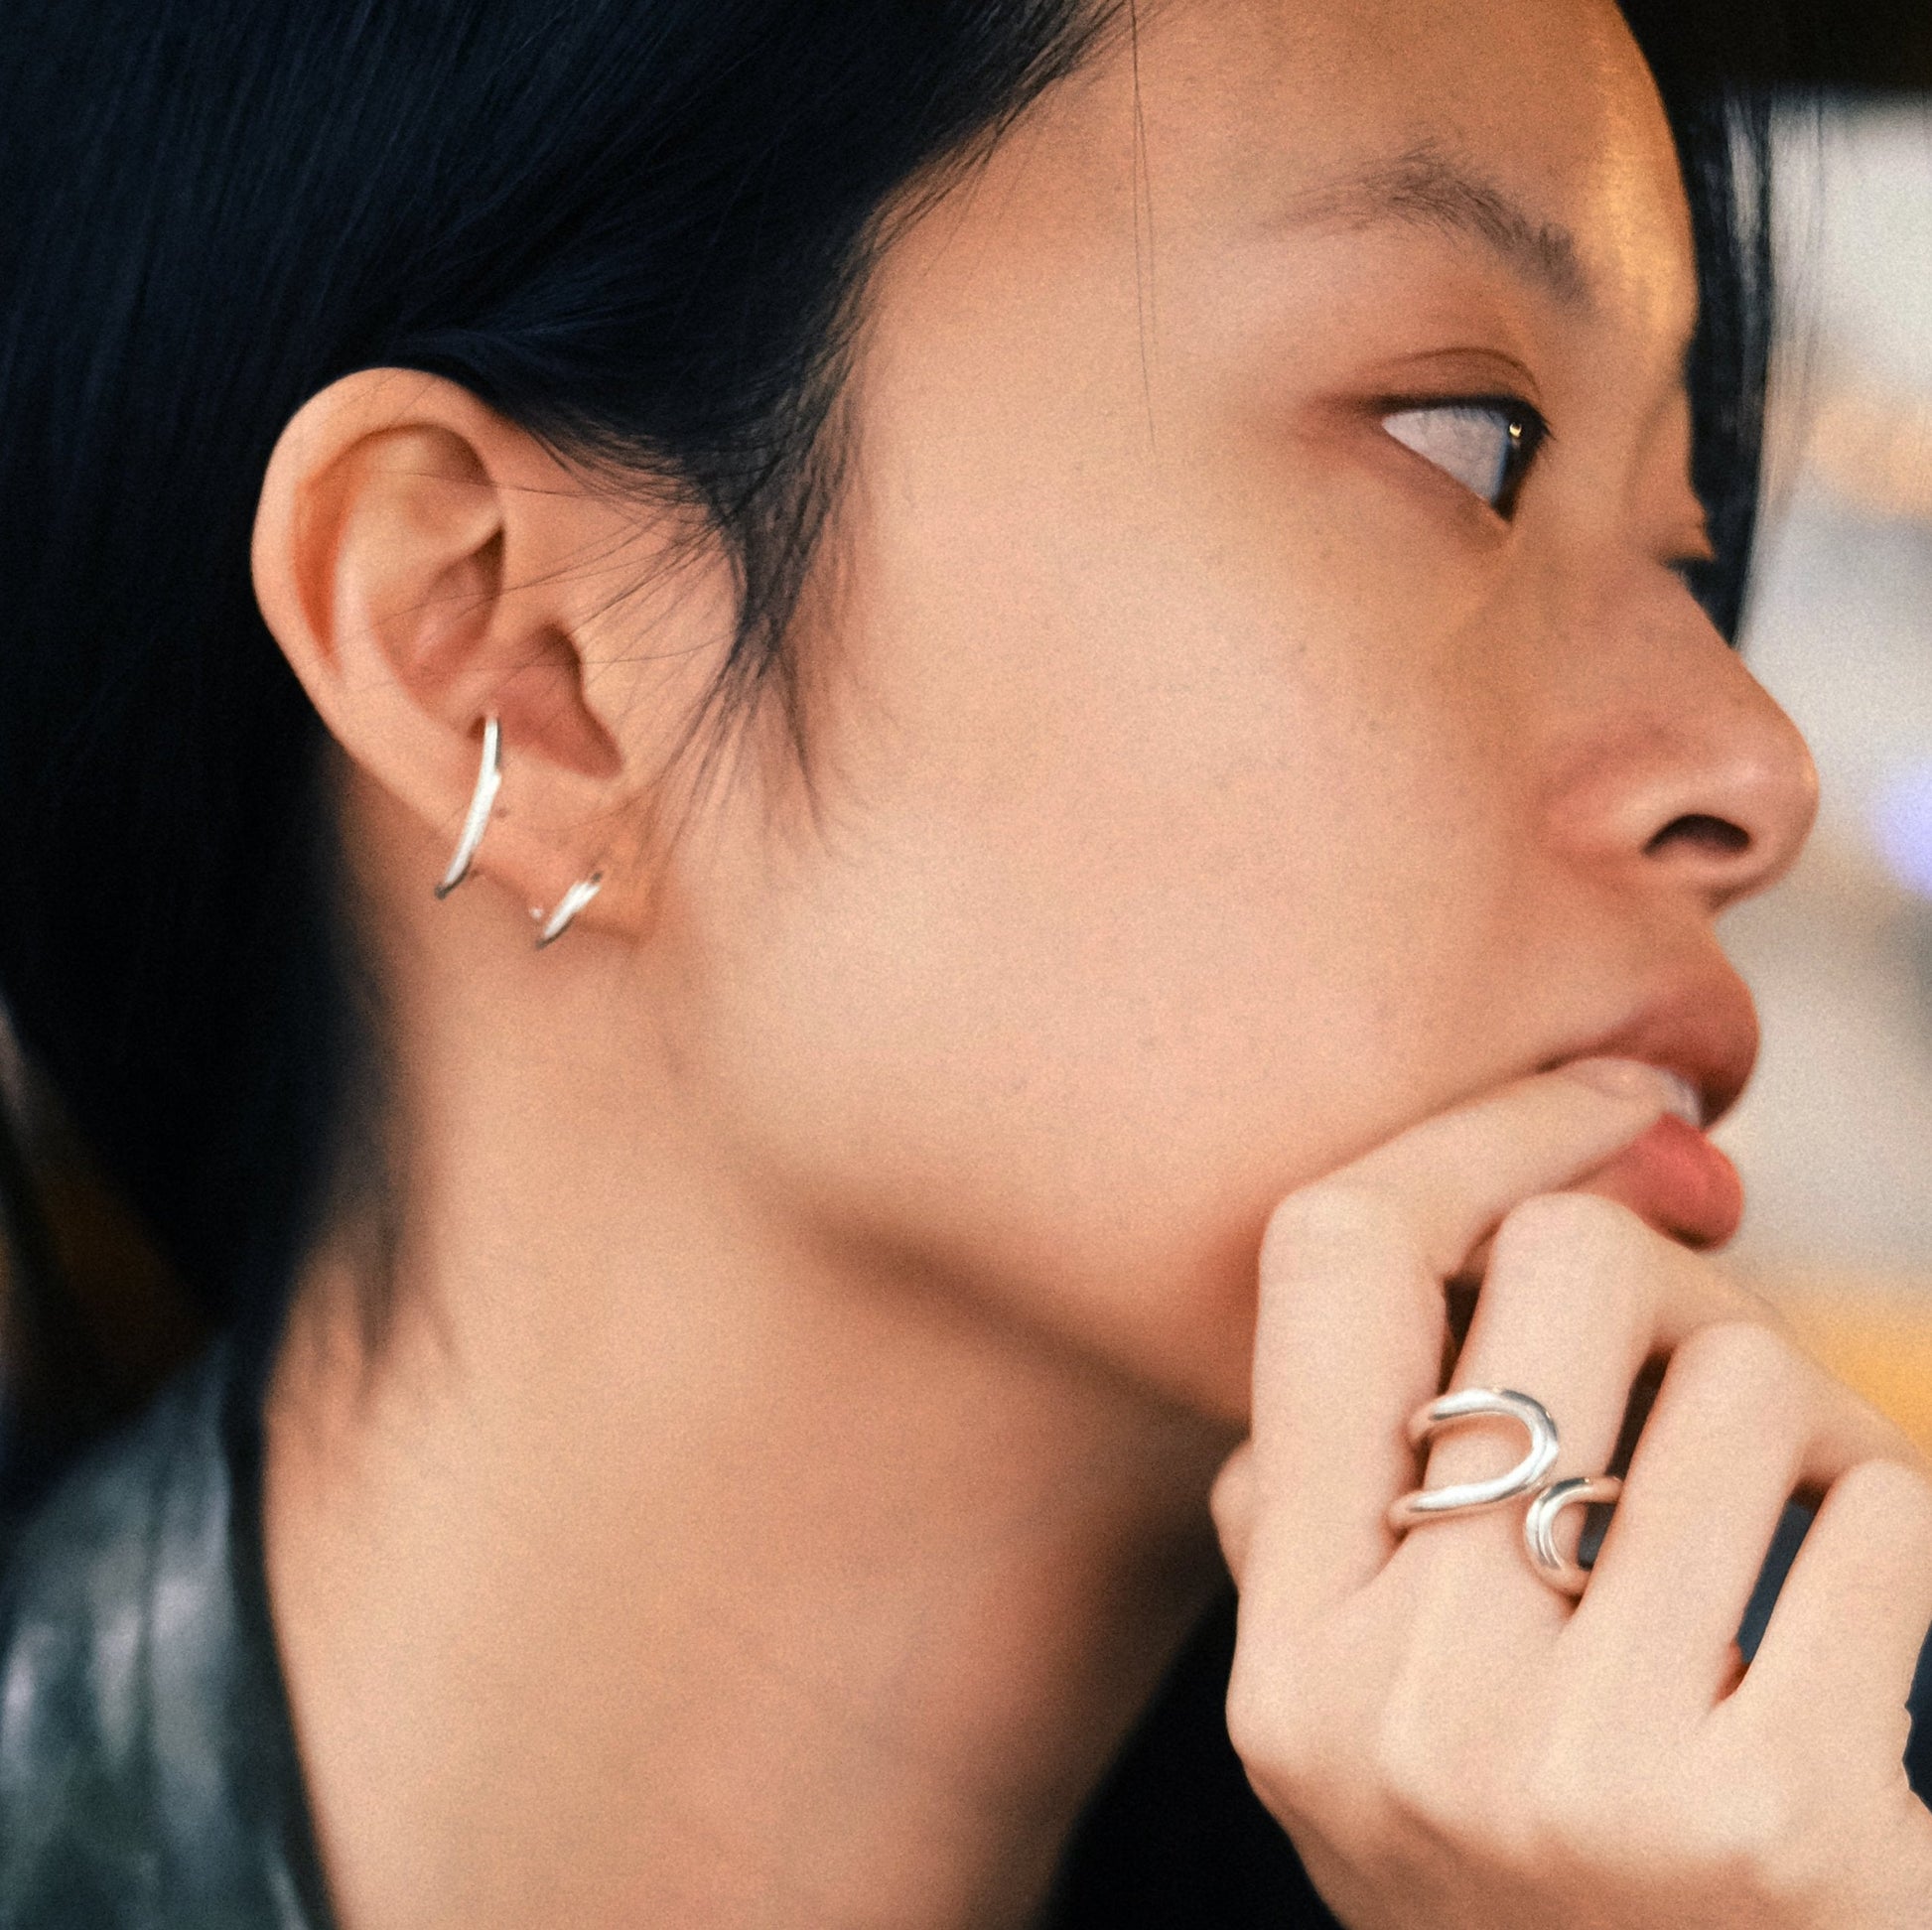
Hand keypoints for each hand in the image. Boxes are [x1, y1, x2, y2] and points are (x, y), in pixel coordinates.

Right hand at [1213, 1063, 1931, 1927]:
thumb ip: (1318, 1526)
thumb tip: (1398, 1275)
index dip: (1470, 1135)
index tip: (1594, 1102)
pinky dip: (1895, 1533)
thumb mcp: (1357, 1738)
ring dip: (1804, 1421)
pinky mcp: (1776, 1828)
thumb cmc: (1538, 1895)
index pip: (1329, 1265)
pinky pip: (1887, 1522)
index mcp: (1288, 1656)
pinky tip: (1863, 1621)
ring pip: (1742, 1379)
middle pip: (1559, 1268)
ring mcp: (1580, 1777)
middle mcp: (1398, 1706)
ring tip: (1793, 1525)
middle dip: (1674, 1272)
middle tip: (1710, 1357)